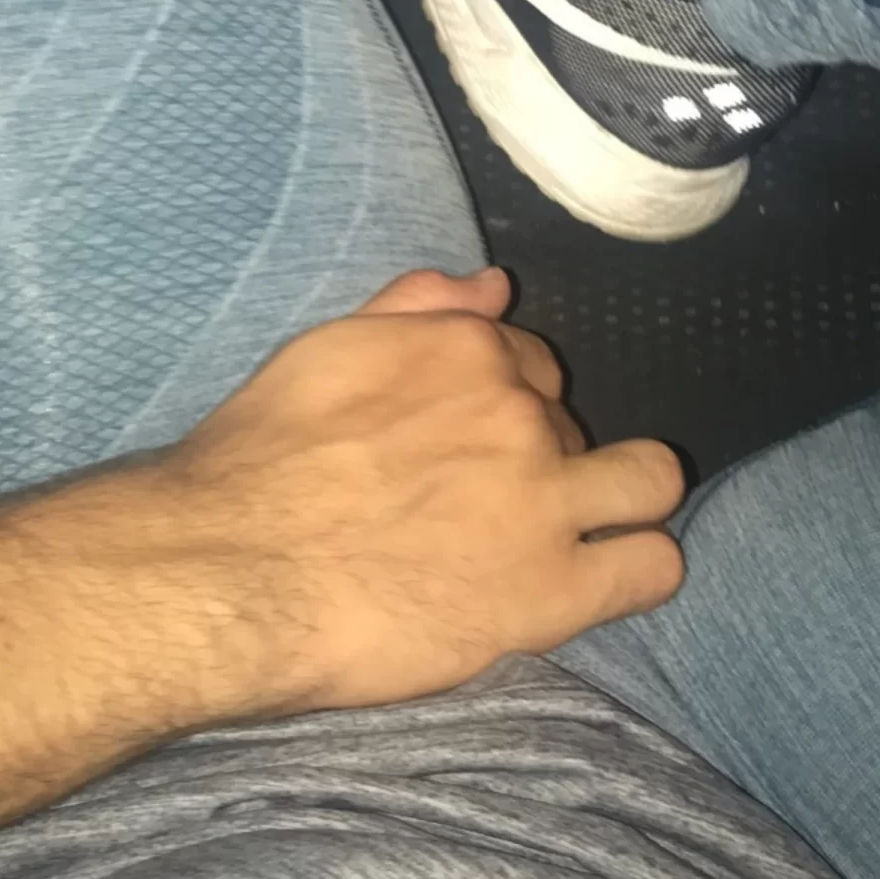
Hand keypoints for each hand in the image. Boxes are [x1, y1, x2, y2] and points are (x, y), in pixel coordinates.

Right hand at [164, 266, 683, 712]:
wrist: (230, 573)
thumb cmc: (255, 463)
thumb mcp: (326, 352)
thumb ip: (416, 309)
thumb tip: (494, 286)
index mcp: (469, 348)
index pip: (530, 364)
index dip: (504, 407)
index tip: (465, 448)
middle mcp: (523, 412)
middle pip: (575, 424)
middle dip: (546, 458)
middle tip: (483, 509)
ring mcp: (546, 502)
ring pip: (650, 480)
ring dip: (624, 499)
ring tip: (572, 536)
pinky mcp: (554, 592)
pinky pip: (649, 570)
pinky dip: (635, 571)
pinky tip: (595, 583)